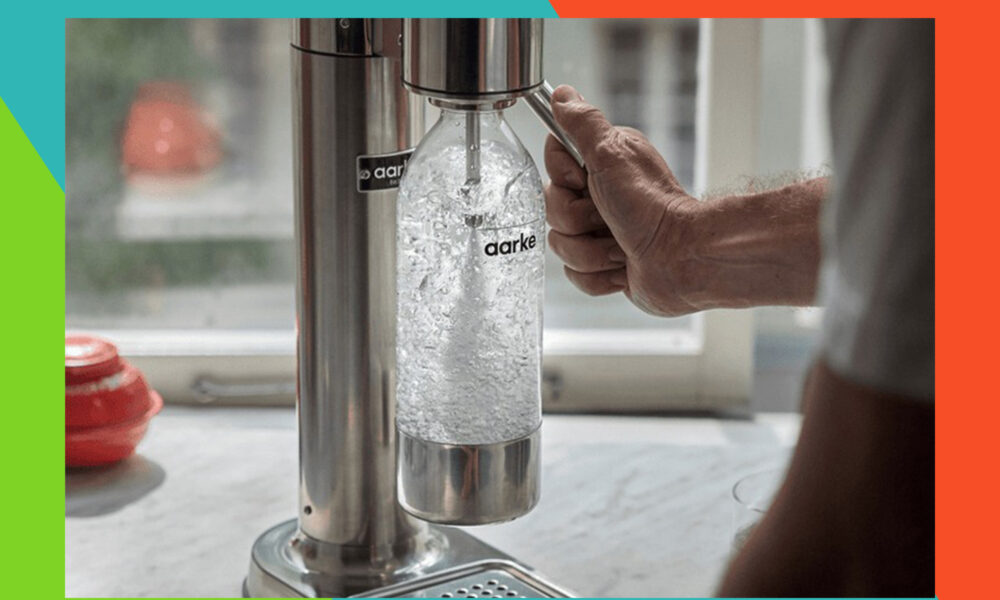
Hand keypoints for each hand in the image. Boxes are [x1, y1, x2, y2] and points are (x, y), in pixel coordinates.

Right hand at [545, 85, 703, 316]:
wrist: (682, 259)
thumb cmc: (652, 208)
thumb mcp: (612, 154)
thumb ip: (583, 124)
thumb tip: (562, 95)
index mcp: (602, 165)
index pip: (552, 171)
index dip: (565, 182)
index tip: (587, 183)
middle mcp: (601, 197)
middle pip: (552, 212)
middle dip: (578, 223)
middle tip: (608, 219)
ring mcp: (602, 233)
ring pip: (561, 246)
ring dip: (590, 253)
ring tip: (621, 248)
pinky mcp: (606, 266)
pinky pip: (575, 276)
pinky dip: (598, 277)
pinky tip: (622, 268)